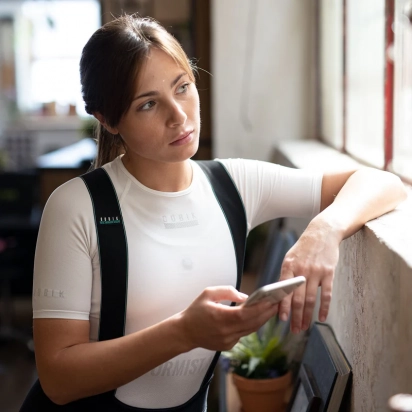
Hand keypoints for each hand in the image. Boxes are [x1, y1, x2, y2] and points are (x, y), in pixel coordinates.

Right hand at [179, 286, 278, 350]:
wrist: (185, 332)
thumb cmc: (195, 311)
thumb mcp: (208, 293)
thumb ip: (227, 292)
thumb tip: (244, 297)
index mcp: (220, 318)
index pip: (246, 314)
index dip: (260, 308)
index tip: (271, 300)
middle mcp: (226, 332)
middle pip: (252, 323)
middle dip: (266, 312)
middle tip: (277, 302)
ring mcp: (228, 341)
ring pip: (250, 330)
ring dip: (262, 319)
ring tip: (271, 308)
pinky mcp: (228, 345)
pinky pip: (243, 334)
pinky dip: (251, 325)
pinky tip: (257, 316)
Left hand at [278, 217, 341, 332]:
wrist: (322, 233)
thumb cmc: (303, 249)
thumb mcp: (290, 258)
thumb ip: (286, 276)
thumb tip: (280, 297)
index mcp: (288, 266)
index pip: (284, 291)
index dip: (283, 306)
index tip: (282, 319)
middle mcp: (301, 270)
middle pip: (298, 298)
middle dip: (295, 317)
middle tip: (294, 330)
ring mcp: (316, 272)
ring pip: (311, 299)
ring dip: (307, 316)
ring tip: (304, 327)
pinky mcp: (329, 273)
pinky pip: (326, 294)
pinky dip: (324, 308)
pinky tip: (322, 318)